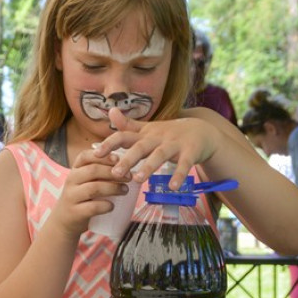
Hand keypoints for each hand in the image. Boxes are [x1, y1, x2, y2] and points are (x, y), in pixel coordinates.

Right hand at [45, 148, 130, 237]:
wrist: (63, 221)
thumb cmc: (81, 198)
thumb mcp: (85, 181)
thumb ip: (99, 172)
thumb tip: (127, 166)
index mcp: (75, 170)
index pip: (85, 156)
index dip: (102, 156)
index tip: (118, 159)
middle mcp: (71, 180)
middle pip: (93, 170)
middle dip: (113, 172)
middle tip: (129, 177)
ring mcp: (72, 196)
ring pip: (94, 188)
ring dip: (113, 188)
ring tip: (125, 190)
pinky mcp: (75, 212)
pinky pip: (92, 207)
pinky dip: (105, 206)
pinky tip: (112, 206)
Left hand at [94, 108, 222, 187]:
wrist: (202, 131)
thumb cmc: (168, 134)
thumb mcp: (148, 129)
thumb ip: (128, 125)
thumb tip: (110, 111)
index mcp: (145, 134)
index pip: (124, 135)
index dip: (109, 143)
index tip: (95, 154)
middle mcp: (157, 137)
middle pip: (140, 147)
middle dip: (127, 159)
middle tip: (115, 173)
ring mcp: (174, 144)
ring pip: (160, 154)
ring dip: (149, 167)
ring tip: (138, 180)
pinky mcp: (190, 152)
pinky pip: (184, 164)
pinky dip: (179, 175)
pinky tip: (173, 187)